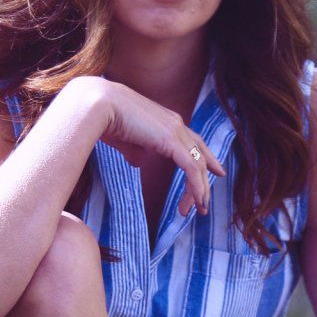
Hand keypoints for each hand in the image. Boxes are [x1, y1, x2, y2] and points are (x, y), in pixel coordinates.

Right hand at [76, 76, 226, 217]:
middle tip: (202, 205)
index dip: (208, 158)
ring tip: (198, 209)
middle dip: (204, 182)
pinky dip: (196, 186)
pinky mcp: (170, 139)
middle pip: (200, 155)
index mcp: (167, 122)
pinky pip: (191, 167)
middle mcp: (176, 123)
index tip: (217, 172)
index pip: (195, 142)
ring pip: (199, 164)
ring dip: (200, 190)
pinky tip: (196, 200)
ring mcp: (175, 130)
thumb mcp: (125, 140)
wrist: (98, 106)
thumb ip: (135, 151)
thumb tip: (139, 163)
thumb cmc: (105, 120)